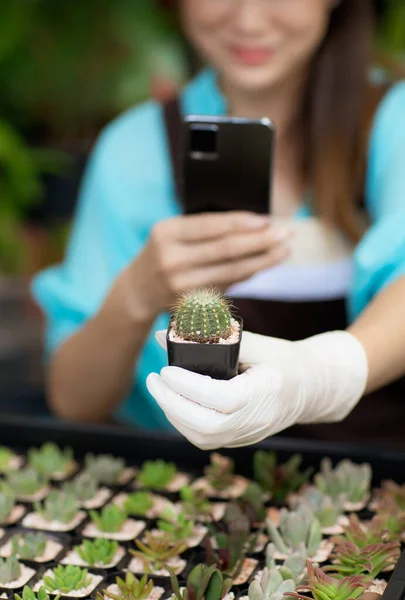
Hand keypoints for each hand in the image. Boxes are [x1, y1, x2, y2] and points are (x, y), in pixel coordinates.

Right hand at [121, 211, 290, 319]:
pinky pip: (227, 286)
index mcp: (166, 233)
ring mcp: (181, 285)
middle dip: (261, 241)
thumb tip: (254, 226)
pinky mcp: (192, 304)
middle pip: (226, 249)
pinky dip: (248, 275)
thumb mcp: (172, 233)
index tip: (267, 221)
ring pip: (231, 271)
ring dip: (262, 261)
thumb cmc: (163, 253)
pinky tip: (263, 265)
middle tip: (286, 234)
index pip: (211, 226)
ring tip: (283, 251)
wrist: (137, 291)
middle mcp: (171, 259)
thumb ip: (204, 229)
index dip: (242, 223)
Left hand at [146, 329, 367, 449]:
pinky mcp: (240, 439)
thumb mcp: (256, 343)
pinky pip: (206, 439)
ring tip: (161, 388)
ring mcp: (249, 434)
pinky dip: (184, 423)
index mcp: (266, 392)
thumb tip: (164, 334)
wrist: (313, 388)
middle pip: (206, 427)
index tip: (167, 369)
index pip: (222, 399)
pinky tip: (175, 402)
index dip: (189, 387)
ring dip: (174, 414)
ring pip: (202, 437)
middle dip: (171, 404)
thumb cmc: (285, 359)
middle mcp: (257, 420)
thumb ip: (213, 337)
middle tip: (154, 379)